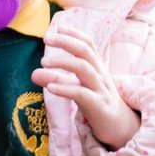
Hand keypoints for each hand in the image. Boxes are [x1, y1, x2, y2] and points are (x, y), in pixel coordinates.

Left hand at [32, 24, 139, 149]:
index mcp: (97, 68)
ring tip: (43, 63)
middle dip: (67, 42)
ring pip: (84, 69)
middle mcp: (100, 75)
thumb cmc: (97, 102)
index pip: (89, 45)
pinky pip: (82, 94)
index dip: (75, 34)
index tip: (58, 28)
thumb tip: (34, 73)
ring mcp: (100, 90)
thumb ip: (57, 79)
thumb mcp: (77, 88)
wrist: (120, 128)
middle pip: (86, 52)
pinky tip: (50, 87)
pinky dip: (65, 88)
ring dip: (62, 63)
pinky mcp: (99, 107)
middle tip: (47, 39)